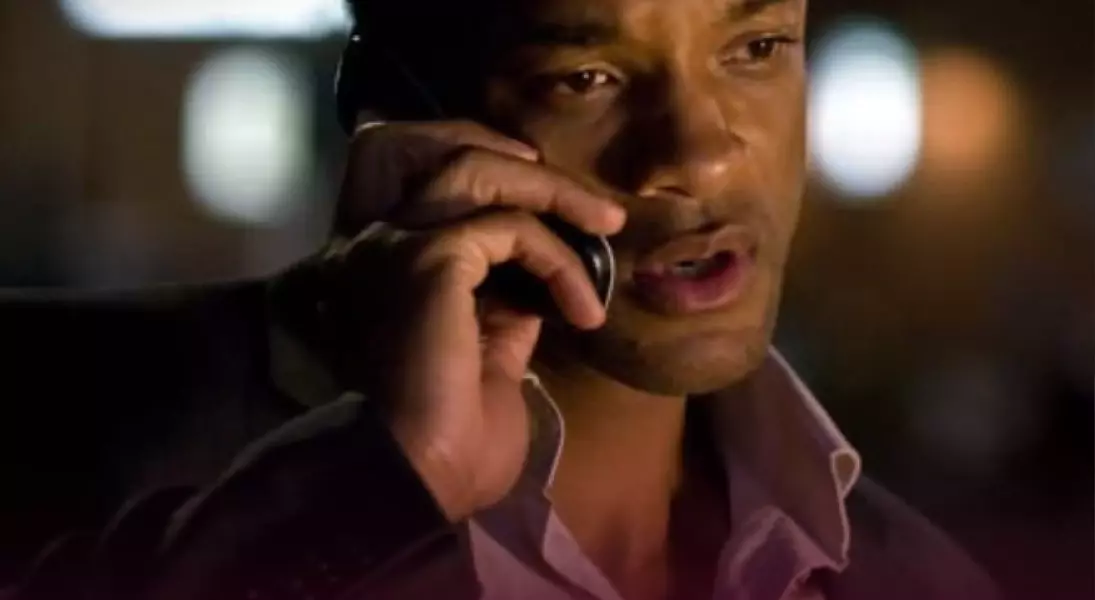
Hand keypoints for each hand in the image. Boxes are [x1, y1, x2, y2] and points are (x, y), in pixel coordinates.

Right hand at [327, 119, 624, 520]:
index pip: (439, 189)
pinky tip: (584, 310)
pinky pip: (512, 229)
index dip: (499, 178)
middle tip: (601, 212)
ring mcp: (395, 243)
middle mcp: (377, 243)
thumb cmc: (448, 439)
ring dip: (553, 191)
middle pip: (453, 158)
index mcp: (386, 267)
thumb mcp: (490, 355)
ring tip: (608, 224)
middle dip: (533, 173)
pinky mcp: (428, 256)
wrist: (421, 477)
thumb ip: (506, 307)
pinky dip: (560, 262)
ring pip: (477, 169)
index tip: (560, 206)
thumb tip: (542, 281)